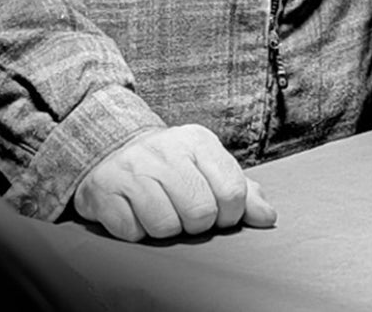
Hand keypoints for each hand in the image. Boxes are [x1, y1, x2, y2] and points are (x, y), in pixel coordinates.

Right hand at [74, 124, 277, 240]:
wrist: (112, 148)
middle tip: (186, 213)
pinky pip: (133, 232)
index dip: (230, 214)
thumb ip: (241, 190)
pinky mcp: (104, 191)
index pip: (232, 191)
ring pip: (166, 226)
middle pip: (201, 212)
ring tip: (161, 211)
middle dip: (197, 224)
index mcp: (198, 141)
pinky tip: (136, 212)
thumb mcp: (208, 166)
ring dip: (166, 229)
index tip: (219, 213)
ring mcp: (133, 170)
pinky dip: (137, 230)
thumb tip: (267, 216)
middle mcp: (165, 150)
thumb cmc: (170, 164)